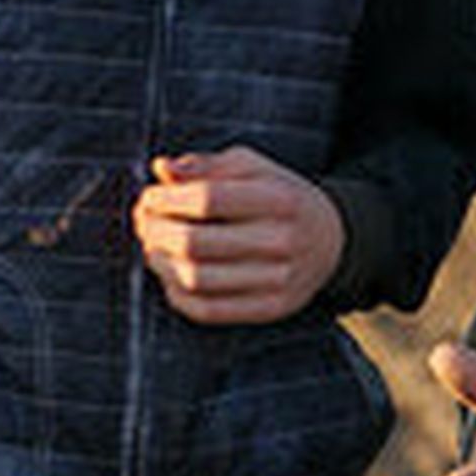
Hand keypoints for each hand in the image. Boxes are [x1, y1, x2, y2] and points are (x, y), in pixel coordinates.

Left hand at [132, 147, 343, 325]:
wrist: (331, 241)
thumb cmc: (279, 197)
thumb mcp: (253, 168)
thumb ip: (207, 165)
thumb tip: (162, 169)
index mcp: (279, 198)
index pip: (208, 199)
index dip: (166, 199)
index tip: (149, 197)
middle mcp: (283, 240)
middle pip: (195, 243)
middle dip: (155, 231)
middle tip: (144, 223)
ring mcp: (279, 279)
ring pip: (196, 280)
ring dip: (160, 263)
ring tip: (153, 247)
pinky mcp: (271, 308)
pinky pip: (208, 310)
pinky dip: (177, 295)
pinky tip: (171, 275)